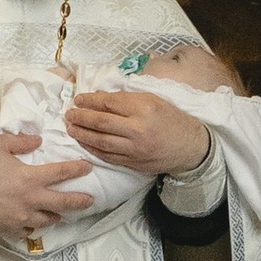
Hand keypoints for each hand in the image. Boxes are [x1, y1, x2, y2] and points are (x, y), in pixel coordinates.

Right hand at [0, 126, 92, 247]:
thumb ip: (21, 141)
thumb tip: (38, 139)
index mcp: (30, 178)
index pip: (62, 173)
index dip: (77, 169)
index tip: (88, 168)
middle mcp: (31, 201)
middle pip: (63, 203)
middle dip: (80, 201)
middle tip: (90, 200)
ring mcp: (21, 219)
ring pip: (48, 220)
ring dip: (56, 215)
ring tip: (60, 213)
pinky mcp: (10, 230)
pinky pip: (28, 231)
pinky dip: (32, 226)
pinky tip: (31, 222)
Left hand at [67, 81, 213, 176]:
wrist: (191, 147)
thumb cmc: (172, 119)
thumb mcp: (154, 99)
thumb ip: (128, 98)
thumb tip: (101, 97)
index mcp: (144, 108)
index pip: (109, 103)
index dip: (90, 100)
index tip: (79, 99)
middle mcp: (138, 128)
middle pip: (101, 122)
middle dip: (81, 117)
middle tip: (69, 114)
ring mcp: (135, 148)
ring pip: (101, 141)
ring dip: (82, 134)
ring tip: (71, 127)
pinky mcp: (133, 163)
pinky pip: (108, 156)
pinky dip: (93, 149)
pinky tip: (84, 142)